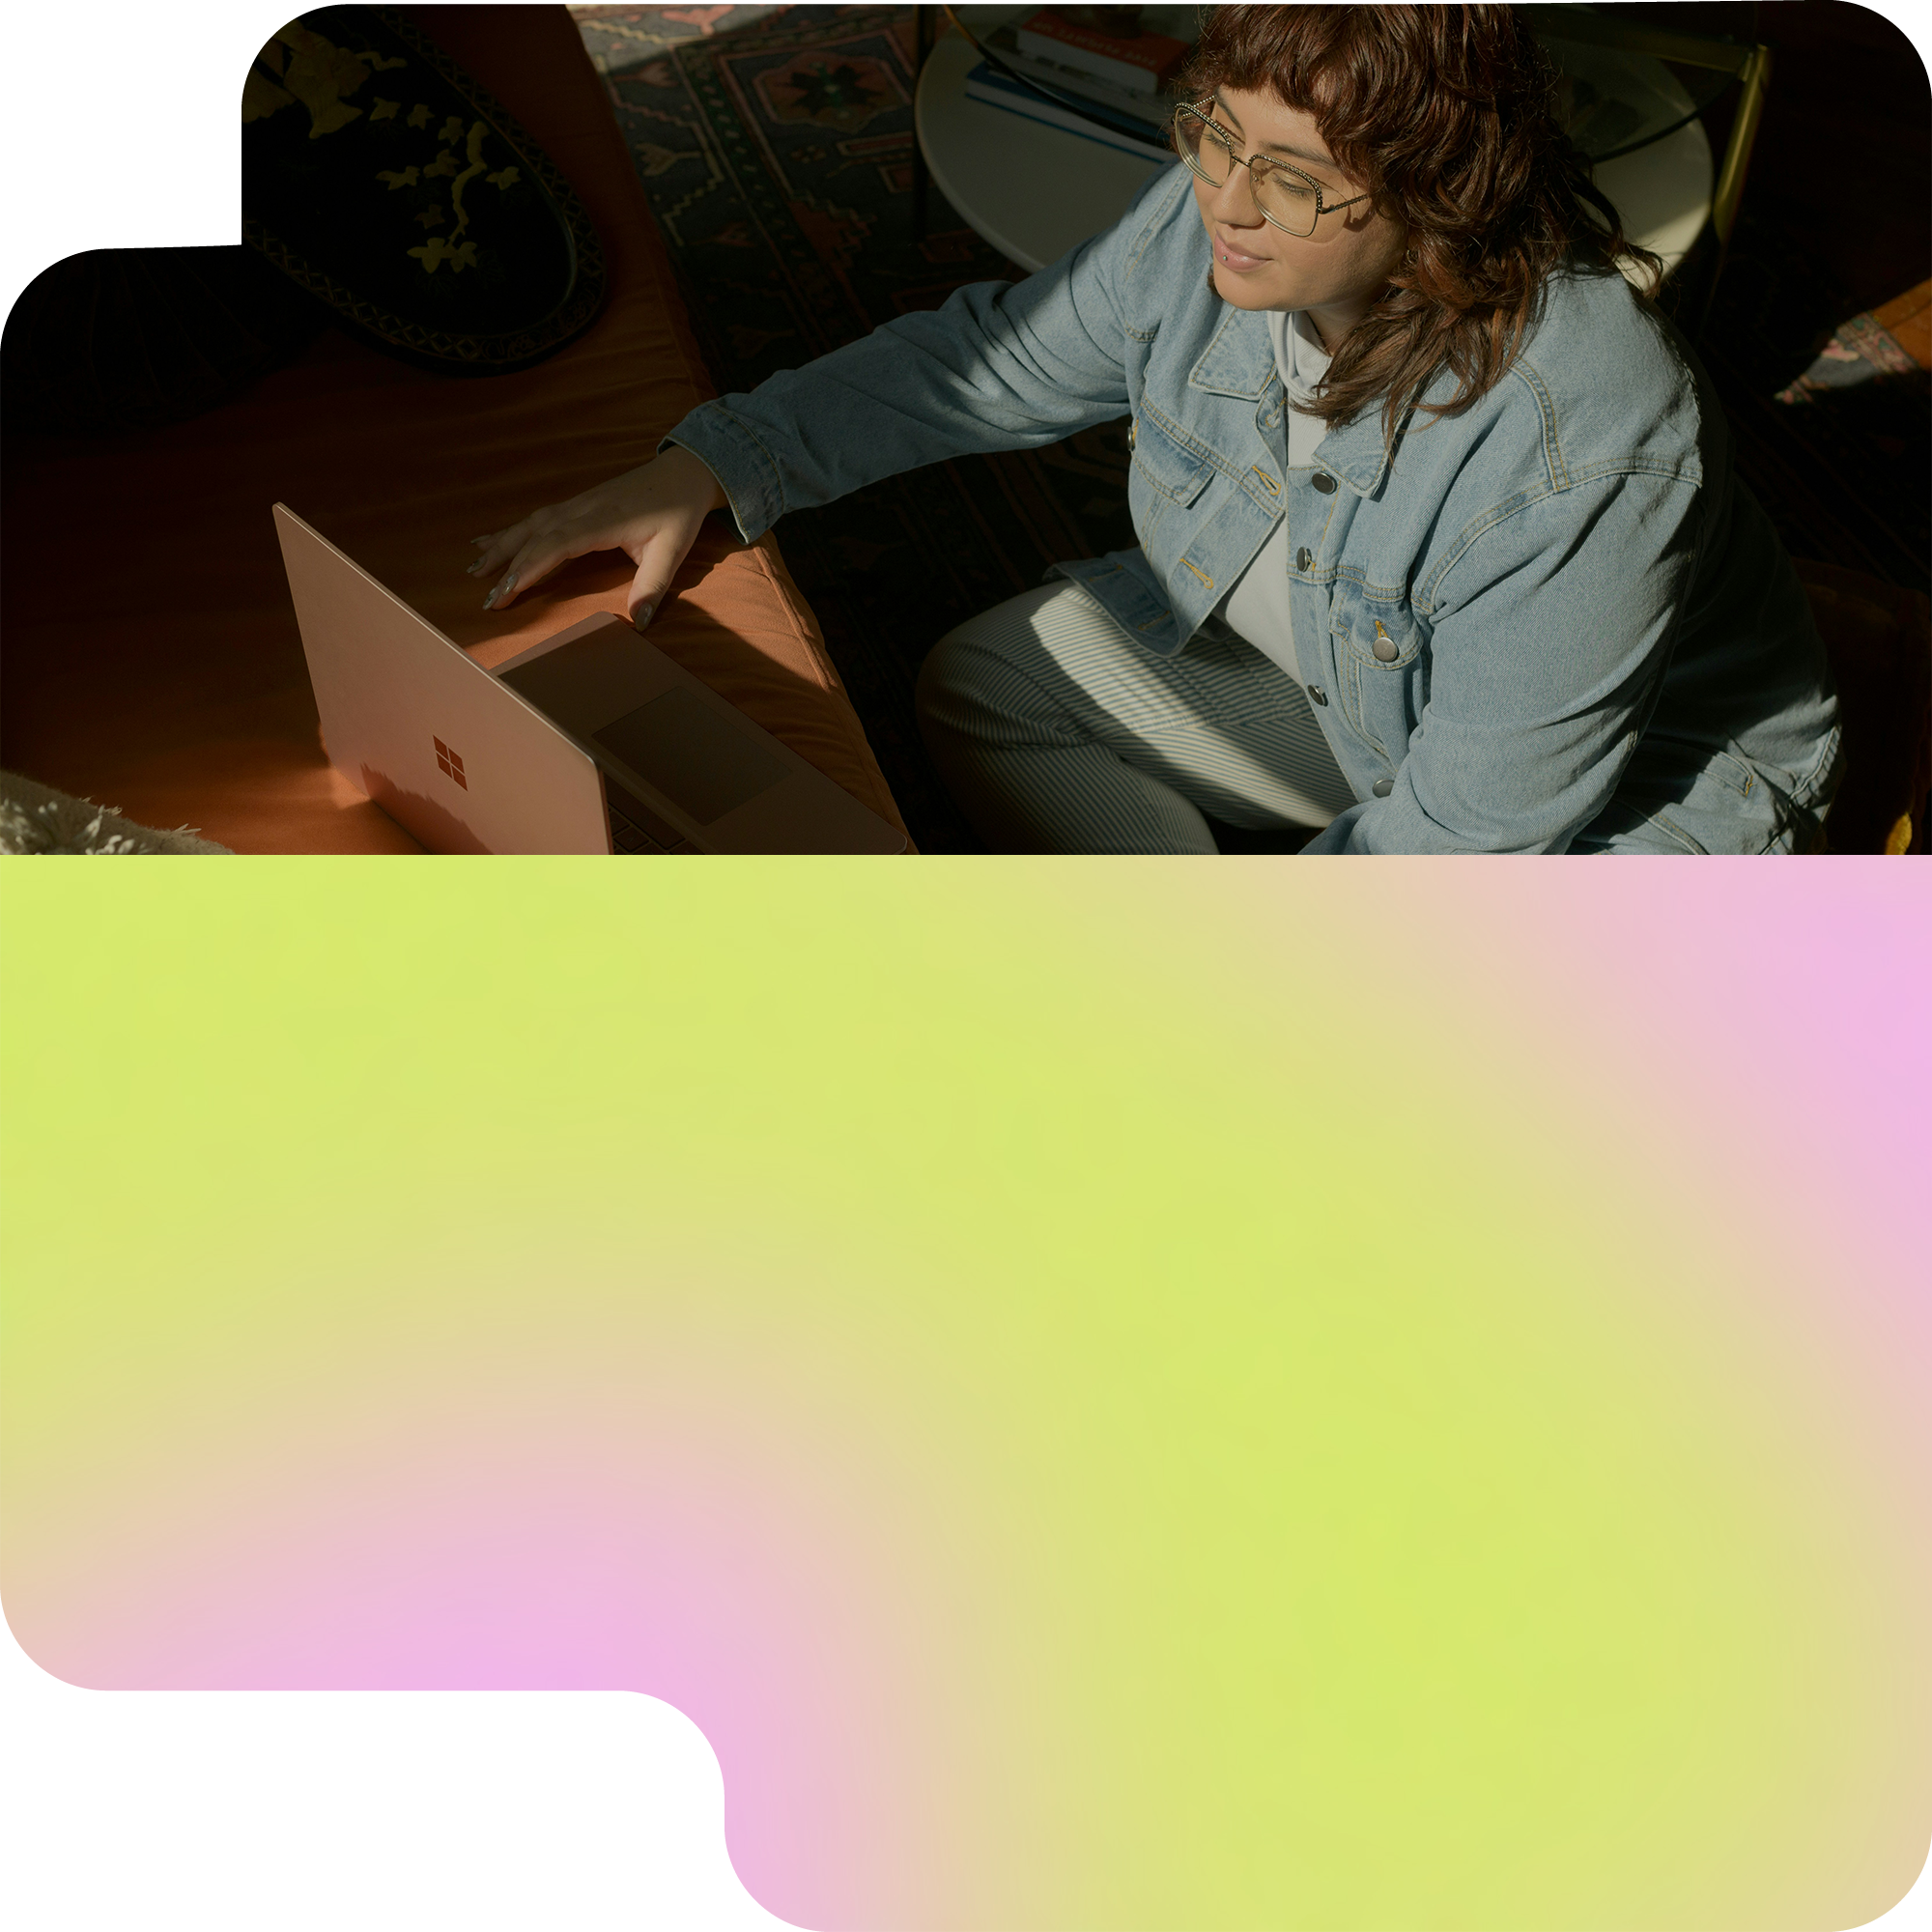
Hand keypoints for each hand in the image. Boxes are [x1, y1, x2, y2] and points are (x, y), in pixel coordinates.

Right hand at [465, 444, 730, 629]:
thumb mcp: (673, 552)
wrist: (683, 473)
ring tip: (475, 569)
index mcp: (603, 521)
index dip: (530, 567)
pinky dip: (512, 531)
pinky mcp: (577, 504)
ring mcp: (576, 504)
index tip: (507, 590)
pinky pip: (537, 518)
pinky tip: (489, 540)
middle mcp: (582, 509)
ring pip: (530, 525)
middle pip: (535, 536)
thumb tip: (640, 623)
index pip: (556, 545)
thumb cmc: (679, 513)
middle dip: (507, 566)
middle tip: (485, 596)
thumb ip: (653, 586)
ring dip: (501, 546)